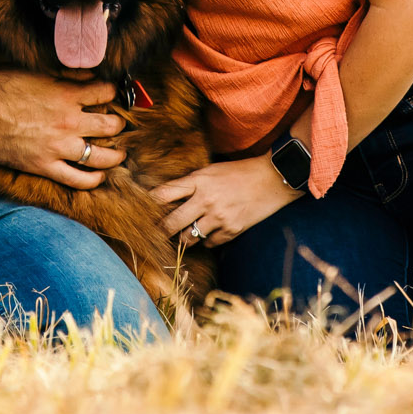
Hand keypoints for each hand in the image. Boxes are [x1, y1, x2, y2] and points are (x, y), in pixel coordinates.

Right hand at [0, 73, 128, 189]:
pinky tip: (98, 176)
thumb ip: (64, 75)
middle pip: (110, 125)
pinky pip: (77, 179)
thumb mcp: (33, 71)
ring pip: (101, 156)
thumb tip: (88, 75)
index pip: (105, 92)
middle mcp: (68, 121)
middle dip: (119, 124)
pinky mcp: (44, 166)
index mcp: (66, 94)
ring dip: (115, 155)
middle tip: (118, 124)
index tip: (111, 94)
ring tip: (118, 154)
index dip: (112, 92)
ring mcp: (58, 147)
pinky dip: (92, 179)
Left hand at [151, 156, 301, 246]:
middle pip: (171, 223)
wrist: (272, 178)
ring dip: (184, 239)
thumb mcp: (211, 170)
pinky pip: (210, 243)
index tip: (140, 211)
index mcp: (198, 180)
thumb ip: (191, 183)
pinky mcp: (232, 230)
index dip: (149, 204)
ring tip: (184, 235)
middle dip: (160, 230)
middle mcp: (206, 200)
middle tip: (155, 233)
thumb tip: (167, 197)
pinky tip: (211, 232)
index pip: (164, 194)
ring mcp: (219, 217)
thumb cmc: (239, 172)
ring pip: (188, 238)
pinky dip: (208, 241)